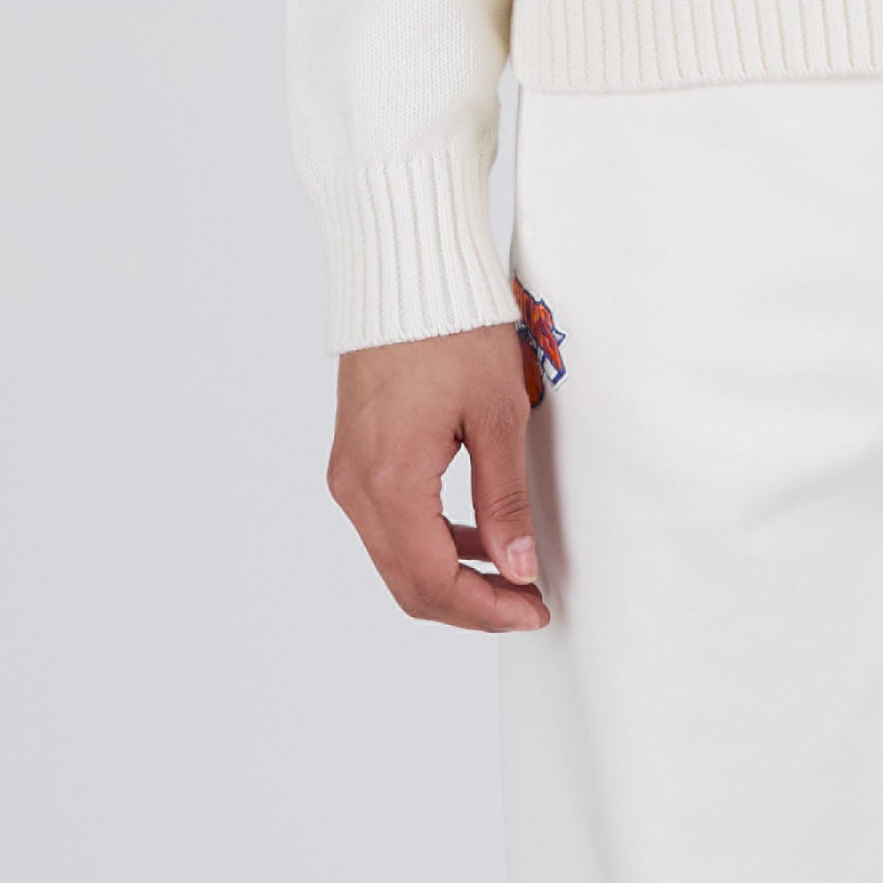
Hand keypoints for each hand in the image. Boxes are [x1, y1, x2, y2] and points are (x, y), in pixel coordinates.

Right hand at [327, 324, 548, 630]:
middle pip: (408, 583)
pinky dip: (430, 545)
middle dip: (470, 606)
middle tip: (527, 606)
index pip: (433, 580)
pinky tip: (475, 536)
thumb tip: (519, 567)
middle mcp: (356, 486)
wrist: (404, 272)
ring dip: (451, 578)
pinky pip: (388, 525)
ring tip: (510, 577)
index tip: (534, 611)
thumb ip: (504, 500)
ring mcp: (348, 472)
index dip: (486, 609)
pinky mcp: (353, 457)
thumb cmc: (452, 329)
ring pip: (395, 559)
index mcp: (390, 481)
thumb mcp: (497, 416)